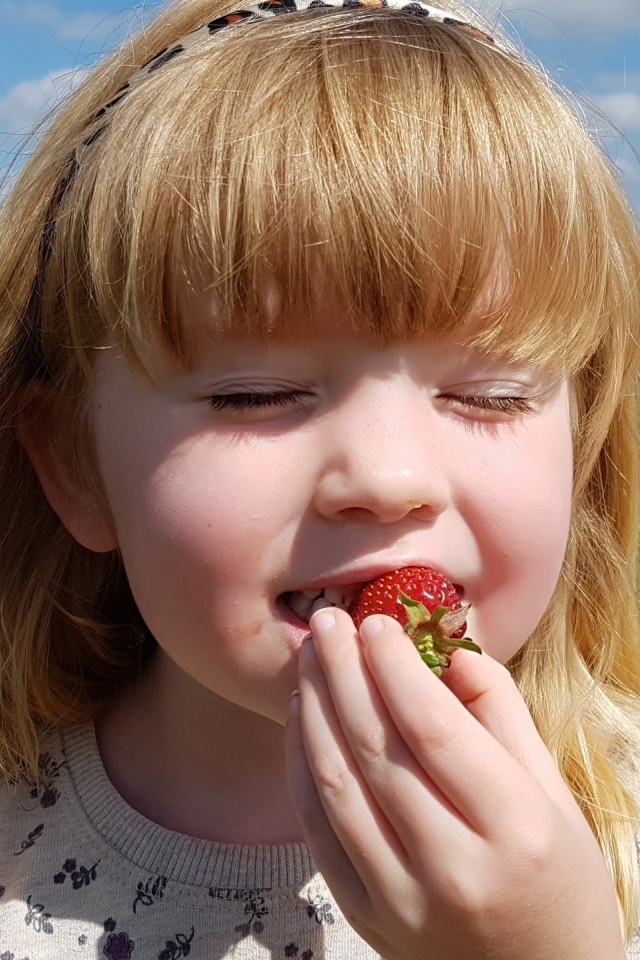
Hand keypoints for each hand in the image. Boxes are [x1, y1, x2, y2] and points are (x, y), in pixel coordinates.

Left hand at [285, 608, 625, 959]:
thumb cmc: (555, 874)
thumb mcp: (551, 788)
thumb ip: (502, 712)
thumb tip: (447, 648)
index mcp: (514, 827)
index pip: (435, 728)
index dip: (396, 667)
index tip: (375, 622)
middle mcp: (453, 867)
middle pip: (377, 749)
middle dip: (344, 673)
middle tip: (327, 622)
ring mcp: (401, 899)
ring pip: (337, 785)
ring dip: (314, 712)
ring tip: (308, 660)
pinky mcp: (366, 916)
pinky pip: (319, 829)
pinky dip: (302, 766)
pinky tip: (301, 720)